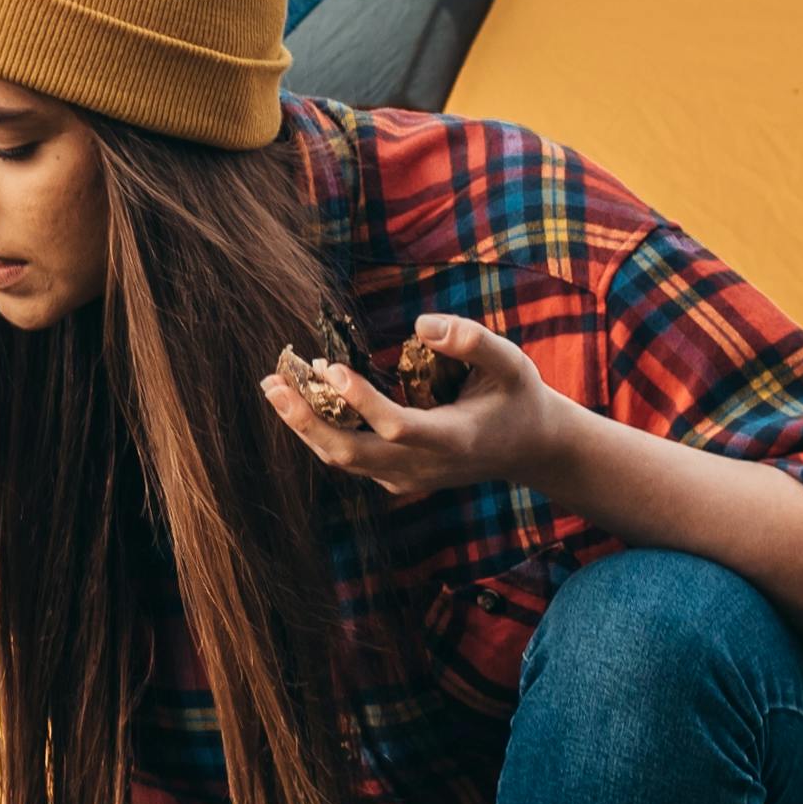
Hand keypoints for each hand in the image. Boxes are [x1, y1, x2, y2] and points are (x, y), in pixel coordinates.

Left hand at [260, 313, 555, 500]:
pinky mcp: (396, 477)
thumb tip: (421, 325)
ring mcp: (406, 478)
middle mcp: (424, 467)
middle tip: (273, 383)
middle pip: (352, 453)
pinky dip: (323, 430)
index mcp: (453, 440)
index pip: (396, 427)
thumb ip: (473, 341)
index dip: (362, 401)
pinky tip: (305, 397)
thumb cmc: (518, 396)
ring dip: (305, 424)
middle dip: (307, 420)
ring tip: (275, 386)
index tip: (332, 368)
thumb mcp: (511, 362)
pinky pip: (351, 458)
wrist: (528, 449)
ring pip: (343, 459)